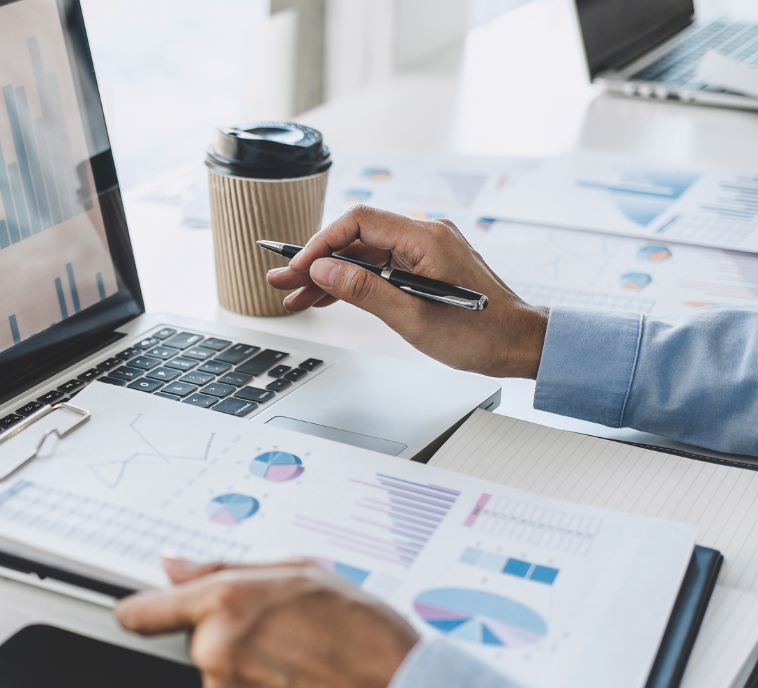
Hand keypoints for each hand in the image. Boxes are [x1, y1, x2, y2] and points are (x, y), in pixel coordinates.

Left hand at [115, 557, 418, 687]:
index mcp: (225, 604)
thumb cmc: (364, 634)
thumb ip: (226, 568)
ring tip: (301, 657)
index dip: (139, 608)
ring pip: (218, 672)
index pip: (145, 609)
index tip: (137, 608)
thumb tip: (177, 567)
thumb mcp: (299, 572)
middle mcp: (215, 653)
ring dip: (247, 664)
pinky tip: (298, 685)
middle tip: (280, 627)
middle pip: (197, 637)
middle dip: (229, 631)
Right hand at [265, 206, 548, 378]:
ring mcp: (428, 250)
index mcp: (426, 238)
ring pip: (366, 253)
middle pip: (357, 238)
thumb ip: (364, 290)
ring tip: (298, 297)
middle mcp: (427, 235)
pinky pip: (383, 265)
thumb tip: (324, 269)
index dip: (320, 244)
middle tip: (282, 283)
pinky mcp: (429, 266)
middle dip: (317, 261)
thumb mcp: (412, 317)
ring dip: (332, 274)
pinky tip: (331, 295)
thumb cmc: (482, 334)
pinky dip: (356, 280)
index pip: (358, 222)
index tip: (297, 268)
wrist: (523, 344)